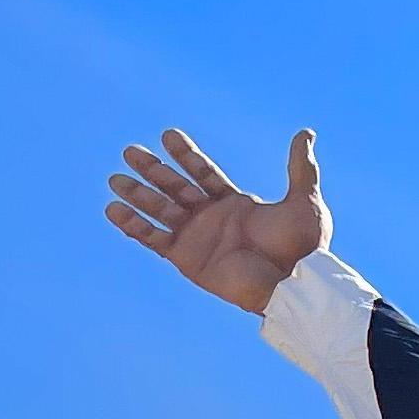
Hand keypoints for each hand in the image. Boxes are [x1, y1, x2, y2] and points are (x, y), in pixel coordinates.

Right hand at [103, 124, 329, 314]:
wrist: (293, 284)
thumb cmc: (304, 248)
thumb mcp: (304, 202)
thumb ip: (300, 168)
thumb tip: (305, 134)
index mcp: (236, 205)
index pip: (204, 173)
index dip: (186, 154)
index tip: (168, 135)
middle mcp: (212, 219)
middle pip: (176, 187)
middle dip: (153, 170)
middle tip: (129, 151)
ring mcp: (198, 239)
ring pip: (161, 210)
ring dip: (138, 194)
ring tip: (115, 179)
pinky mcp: (187, 259)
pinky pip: (155, 240)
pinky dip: (134, 226)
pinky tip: (113, 209)